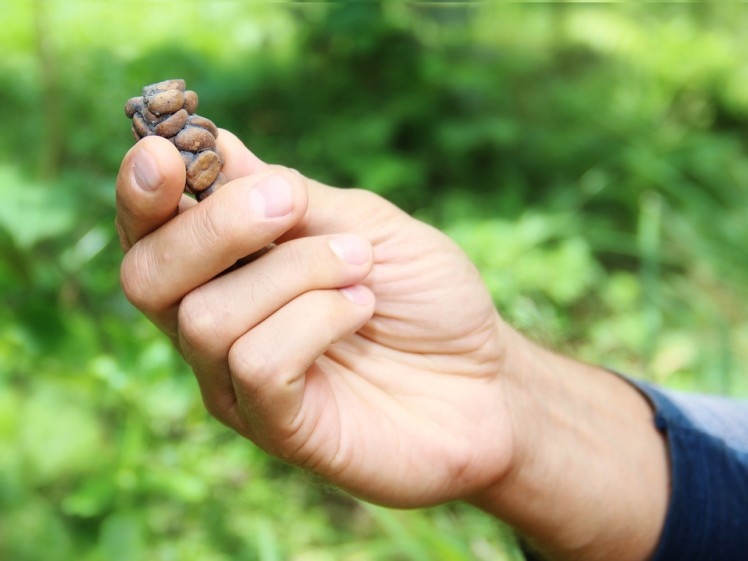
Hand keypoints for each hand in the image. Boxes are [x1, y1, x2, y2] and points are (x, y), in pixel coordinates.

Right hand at [116, 131, 515, 507]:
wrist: (486, 378)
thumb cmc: (424, 296)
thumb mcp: (363, 225)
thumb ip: (287, 196)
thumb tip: (213, 144)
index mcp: (229, 271)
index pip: (148, 233)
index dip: (142, 192)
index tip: (166, 153)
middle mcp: (217, 326)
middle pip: (146, 277)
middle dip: (214, 227)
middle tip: (288, 204)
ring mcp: (239, 383)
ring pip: (207, 317)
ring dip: (297, 272)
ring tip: (361, 268)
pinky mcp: (275, 426)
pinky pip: (257, 364)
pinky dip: (317, 320)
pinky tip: (361, 311)